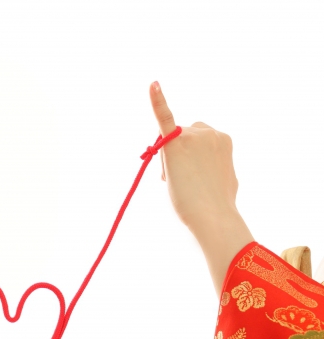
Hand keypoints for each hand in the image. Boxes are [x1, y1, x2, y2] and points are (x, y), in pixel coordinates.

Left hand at [150, 81, 237, 227]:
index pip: (197, 141)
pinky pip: (163, 117)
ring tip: (181, 181)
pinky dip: (157, 100)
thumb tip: (201, 168)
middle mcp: (209, 131)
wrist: (213, 216)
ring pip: (170, 142)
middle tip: (183, 181)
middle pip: (181, 137)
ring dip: (170, 159)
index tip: (196, 173)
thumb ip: (211, 163)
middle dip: (178, 156)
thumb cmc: (217, 204)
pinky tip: (153, 84)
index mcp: (223, 138)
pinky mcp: (175, 143)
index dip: (191, 159)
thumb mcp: (222, 177)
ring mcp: (193, 136)